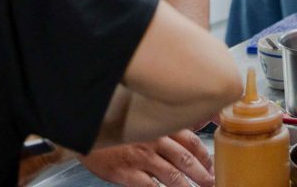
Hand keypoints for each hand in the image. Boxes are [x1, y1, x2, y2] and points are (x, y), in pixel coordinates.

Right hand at [78, 131, 213, 186]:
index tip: (212, 165)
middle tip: (212, 183)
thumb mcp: (142, 118)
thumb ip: (167, 123)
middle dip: (203, 174)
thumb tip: (198, 121)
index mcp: (160, 126)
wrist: (84, 128)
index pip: (191, 140)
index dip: (205, 155)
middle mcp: (154, 140)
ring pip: (173, 176)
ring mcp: (141, 157)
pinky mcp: (126, 172)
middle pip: (186, 160)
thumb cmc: (113, 123)